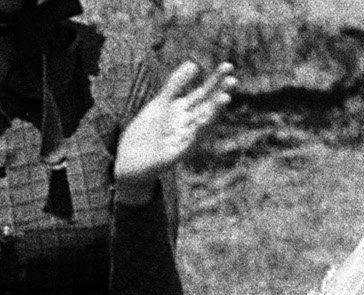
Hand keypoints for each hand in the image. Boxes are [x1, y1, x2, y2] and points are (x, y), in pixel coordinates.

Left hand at [113, 59, 235, 195]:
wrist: (130, 161)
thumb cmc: (147, 133)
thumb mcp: (161, 104)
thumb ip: (176, 85)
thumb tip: (194, 64)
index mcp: (184, 112)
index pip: (204, 93)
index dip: (216, 80)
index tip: (228, 66)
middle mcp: (188, 125)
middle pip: (207, 108)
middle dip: (219, 95)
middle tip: (233, 81)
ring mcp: (182, 140)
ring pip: (201, 126)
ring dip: (213, 113)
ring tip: (225, 99)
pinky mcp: (173, 156)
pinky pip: (186, 146)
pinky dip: (194, 136)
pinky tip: (200, 126)